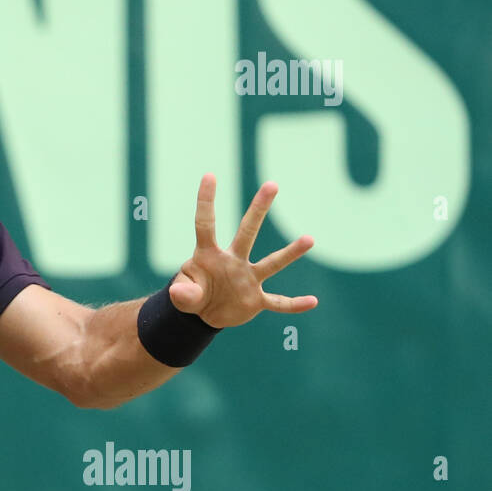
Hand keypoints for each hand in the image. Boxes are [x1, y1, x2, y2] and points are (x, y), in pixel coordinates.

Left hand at [170, 174, 317, 328]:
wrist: (204, 314)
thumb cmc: (192, 294)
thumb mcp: (183, 296)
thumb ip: (183, 294)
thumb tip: (178, 293)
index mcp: (209, 255)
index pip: (205, 224)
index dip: (206, 202)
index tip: (209, 176)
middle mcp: (233, 261)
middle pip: (247, 231)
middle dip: (258, 209)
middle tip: (272, 184)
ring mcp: (247, 279)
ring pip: (271, 263)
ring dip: (290, 253)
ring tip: (310, 239)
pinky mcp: (256, 300)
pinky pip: (278, 302)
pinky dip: (294, 304)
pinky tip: (312, 302)